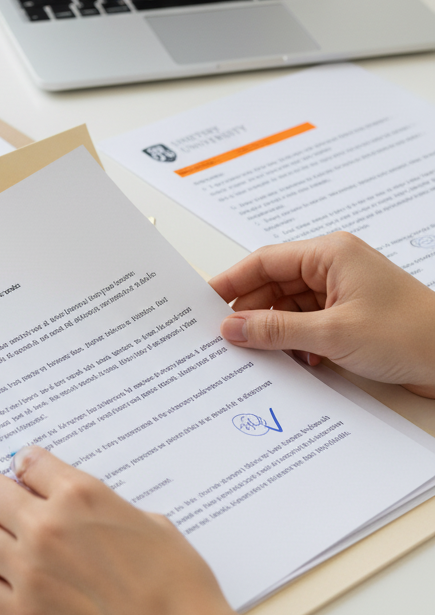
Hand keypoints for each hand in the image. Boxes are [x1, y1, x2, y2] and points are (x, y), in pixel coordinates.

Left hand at [0, 446, 253, 614]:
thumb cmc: (179, 588)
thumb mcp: (152, 524)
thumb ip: (107, 509)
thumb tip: (86, 512)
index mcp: (82, 496)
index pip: (29, 462)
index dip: (29, 470)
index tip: (29, 479)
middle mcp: (47, 526)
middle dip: (2, 499)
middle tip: (15, 514)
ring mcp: (29, 570)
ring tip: (10, 551)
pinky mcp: (22, 614)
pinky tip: (7, 587)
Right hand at [210, 232, 434, 397]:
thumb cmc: (411, 334)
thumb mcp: (332, 334)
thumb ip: (276, 329)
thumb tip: (233, 328)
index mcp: (330, 254)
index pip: (264, 262)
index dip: (231, 282)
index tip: (204, 303)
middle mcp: (334, 267)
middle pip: (272, 285)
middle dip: (251, 313)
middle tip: (226, 338)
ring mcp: (342, 292)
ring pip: (288, 307)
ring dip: (275, 331)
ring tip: (260, 353)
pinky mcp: (349, 316)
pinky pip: (306, 323)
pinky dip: (296, 341)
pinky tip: (298, 359)